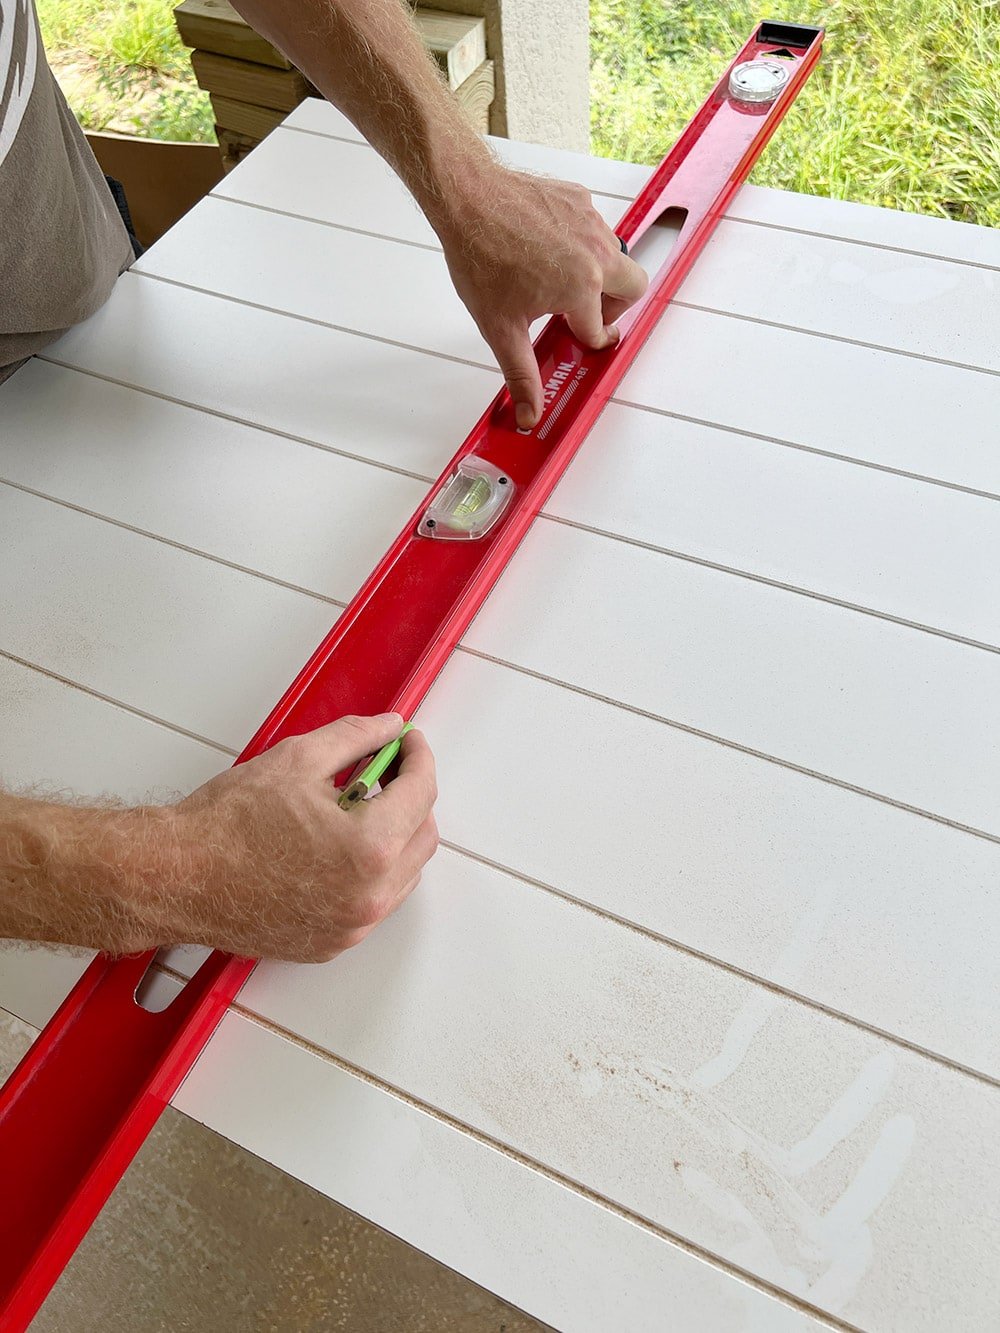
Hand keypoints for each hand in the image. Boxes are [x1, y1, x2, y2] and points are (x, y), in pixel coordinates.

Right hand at [166, 713, 437, 961]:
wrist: (176, 877)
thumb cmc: (225, 826)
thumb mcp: (297, 760)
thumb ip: (354, 739)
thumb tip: (386, 728)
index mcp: (369, 849)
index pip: (422, 793)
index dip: (417, 757)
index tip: (407, 741)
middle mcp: (368, 896)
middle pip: (423, 835)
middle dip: (411, 795)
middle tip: (384, 767)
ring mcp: (351, 926)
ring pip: (404, 873)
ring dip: (395, 835)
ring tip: (356, 806)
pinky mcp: (331, 943)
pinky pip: (374, 902)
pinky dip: (371, 871)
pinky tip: (338, 845)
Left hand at [436, 162, 647, 428]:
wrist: (466, 200)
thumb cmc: (481, 257)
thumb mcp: (501, 328)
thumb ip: (522, 375)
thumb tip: (530, 414)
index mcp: (582, 287)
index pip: (600, 330)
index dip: (587, 341)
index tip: (580, 340)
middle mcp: (596, 253)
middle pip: (634, 287)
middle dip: (615, 307)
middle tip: (585, 314)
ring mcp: (590, 222)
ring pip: (616, 257)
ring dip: (598, 275)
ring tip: (558, 283)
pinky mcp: (579, 200)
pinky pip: (595, 229)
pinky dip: (581, 245)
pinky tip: (547, 252)